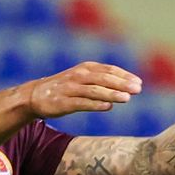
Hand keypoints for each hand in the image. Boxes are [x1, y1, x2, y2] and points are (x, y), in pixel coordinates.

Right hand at [27, 62, 142, 117]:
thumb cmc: (66, 87)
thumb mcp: (84, 78)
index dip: (124, 76)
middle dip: (122, 83)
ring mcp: (70, 88)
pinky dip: (95, 104)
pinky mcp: (63, 102)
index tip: (139, 83)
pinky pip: (81, 102)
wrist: (36, 95)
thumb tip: (127, 88)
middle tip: (137, 89)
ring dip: (111, 93)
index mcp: (86, 68)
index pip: (109, 70)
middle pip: (104, 78)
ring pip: (94, 90)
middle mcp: (79, 76)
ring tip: (126, 98)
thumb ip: (103, 81)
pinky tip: (107, 106)